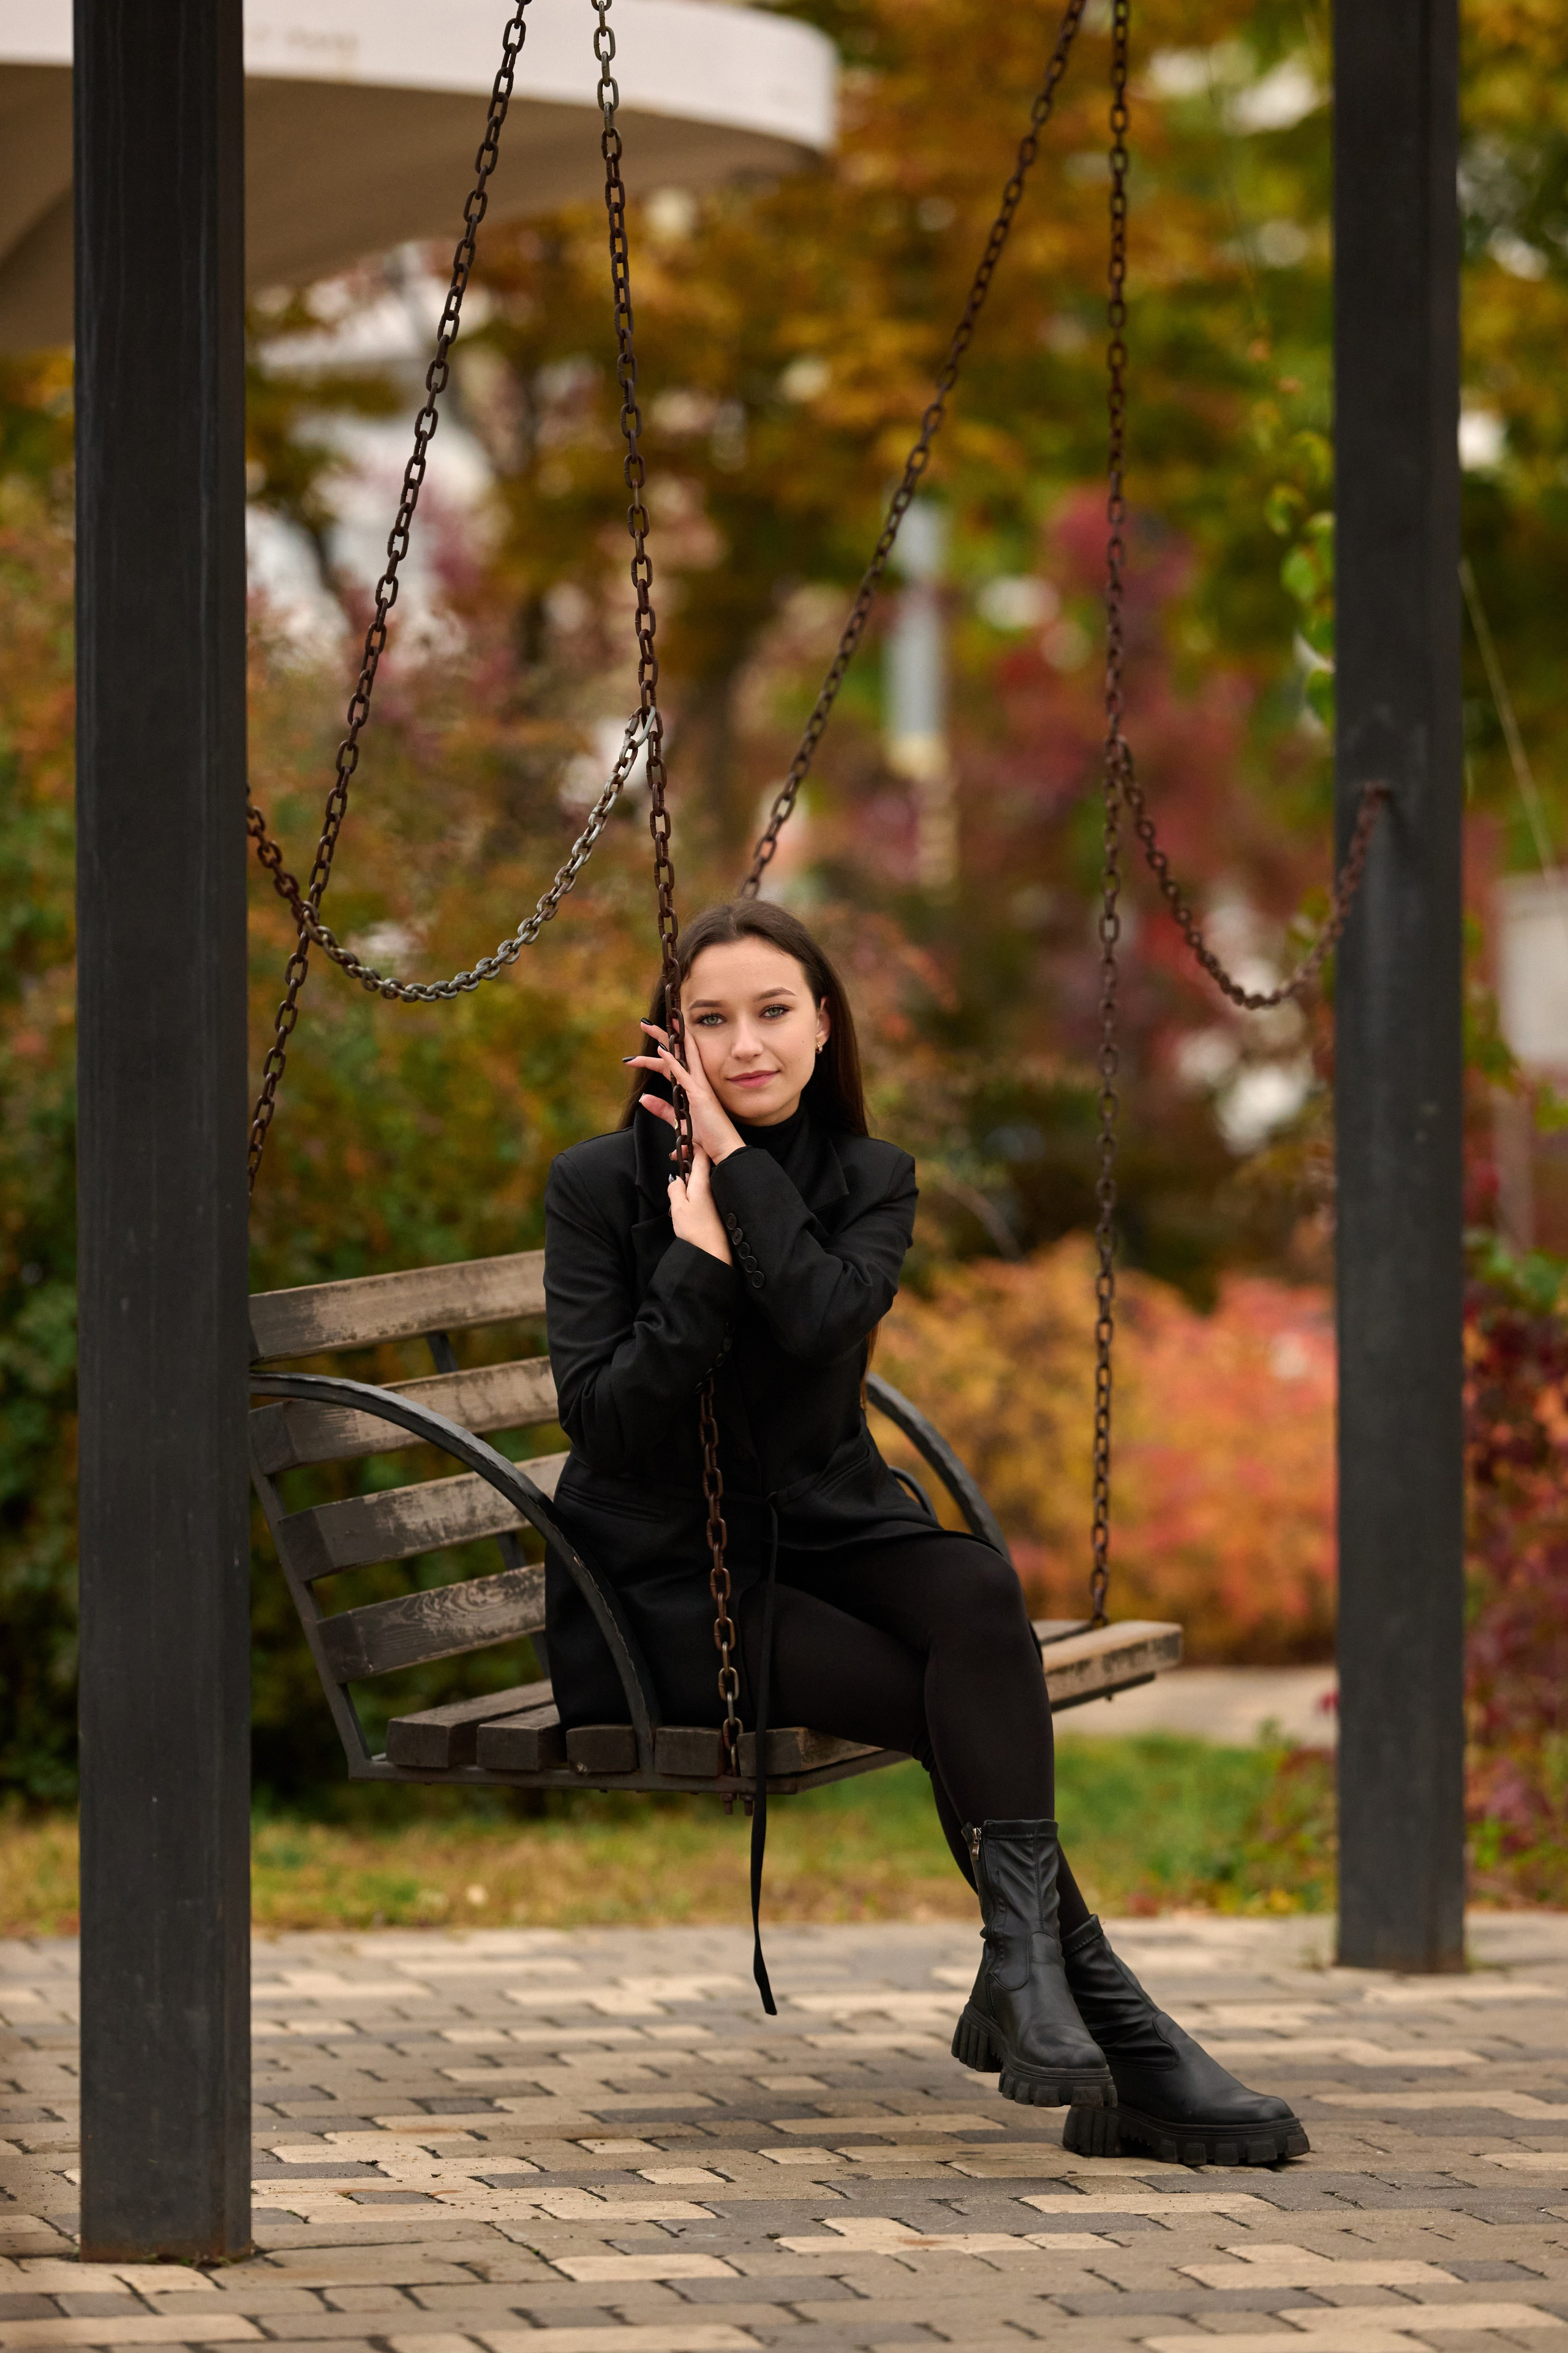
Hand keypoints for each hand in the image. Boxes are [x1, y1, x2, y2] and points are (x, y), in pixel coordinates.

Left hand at [627, 1021, 744, 1163]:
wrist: (725, 1148)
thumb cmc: (708, 1136)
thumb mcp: (679, 1120)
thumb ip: (661, 1109)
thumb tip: (644, 1098)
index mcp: (694, 1086)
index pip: (675, 1062)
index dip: (663, 1049)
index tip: (652, 1037)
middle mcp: (698, 1082)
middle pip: (677, 1053)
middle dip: (661, 1037)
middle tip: (645, 1024)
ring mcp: (700, 1087)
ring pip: (680, 1057)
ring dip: (665, 1041)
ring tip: (649, 1028)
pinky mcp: (700, 1096)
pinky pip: (684, 1076)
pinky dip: (672, 1063)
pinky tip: (662, 1052)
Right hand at [667, 1145, 731, 1265]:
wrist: (713, 1253)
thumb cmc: (695, 1230)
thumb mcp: (678, 1206)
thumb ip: (674, 1188)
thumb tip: (675, 1178)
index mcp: (702, 1182)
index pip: (700, 1155)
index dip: (690, 1147)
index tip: (678, 1148)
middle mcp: (710, 1187)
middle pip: (699, 1168)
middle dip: (685, 1167)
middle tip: (673, 1173)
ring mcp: (713, 1199)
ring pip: (698, 1183)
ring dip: (686, 1185)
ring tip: (676, 1197)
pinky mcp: (713, 1210)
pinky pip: (700, 1196)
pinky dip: (691, 1197)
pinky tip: (683, 1210)